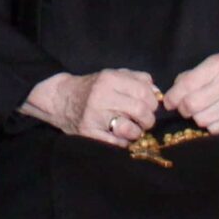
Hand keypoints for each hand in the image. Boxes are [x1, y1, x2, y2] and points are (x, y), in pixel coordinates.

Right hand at [21, 70, 158, 145]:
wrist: (61, 99)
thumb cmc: (92, 88)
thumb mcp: (112, 75)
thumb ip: (136, 78)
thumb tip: (157, 92)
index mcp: (109, 79)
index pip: (144, 92)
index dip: (153, 102)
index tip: (149, 106)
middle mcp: (102, 96)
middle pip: (141, 110)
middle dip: (148, 119)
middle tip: (144, 121)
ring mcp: (94, 115)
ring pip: (131, 129)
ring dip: (137, 132)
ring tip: (132, 129)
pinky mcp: (89, 132)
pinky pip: (118, 144)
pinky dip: (124, 142)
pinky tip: (120, 136)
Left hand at [163, 49, 218, 133]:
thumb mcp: (216, 62)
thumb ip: (193, 75)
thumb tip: (173, 91)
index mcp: (218, 66)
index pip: (187, 85)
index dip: (172, 96)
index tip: (168, 102)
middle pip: (192, 105)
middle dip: (182, 108)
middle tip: (184, 107)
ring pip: (201, 119)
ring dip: (196, 117)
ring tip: (202, 110)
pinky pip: (214, 129)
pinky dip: (210, 124)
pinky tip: (214, 115)